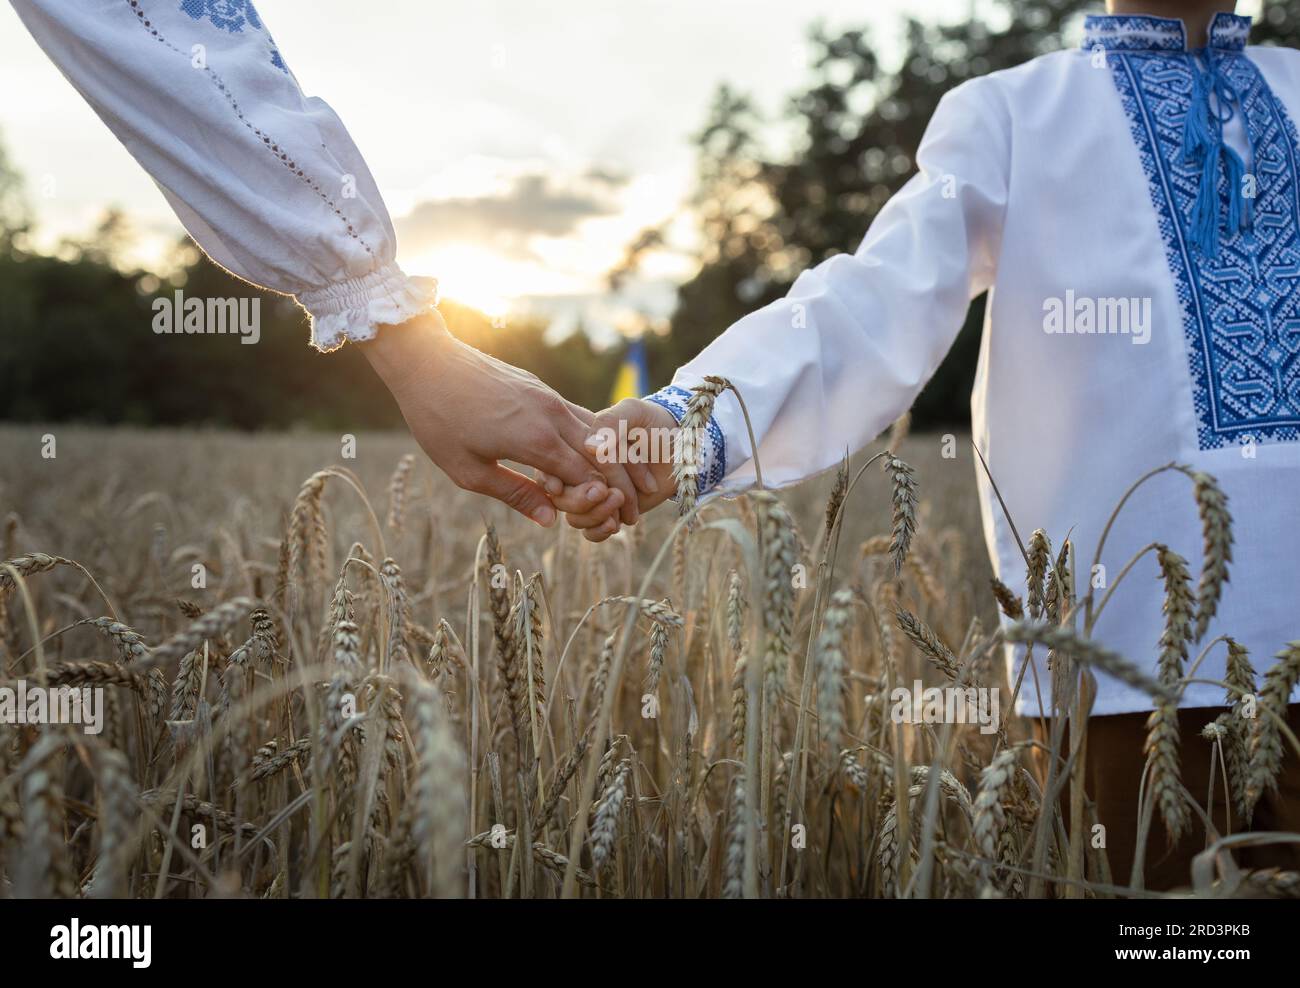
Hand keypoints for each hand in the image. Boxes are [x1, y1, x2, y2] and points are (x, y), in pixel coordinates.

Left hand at [362, 310, 641, 525]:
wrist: (426, 362)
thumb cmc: (440, 420)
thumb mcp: (470, 472)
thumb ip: (516, 495)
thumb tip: (551, 520)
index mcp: (538, 441)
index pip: (589, 480)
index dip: (590, 503)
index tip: (575, 516)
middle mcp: (554, 416)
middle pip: (603, 458)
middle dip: (605, 485)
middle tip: (593, 505)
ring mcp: (551, 398)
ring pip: (597, 435)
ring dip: (599, 463)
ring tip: (584, 485)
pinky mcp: (544, 389)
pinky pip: (580, 418)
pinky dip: (585, 442)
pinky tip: (568, 458)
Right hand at [538, 397, 679, 540]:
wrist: (683, 448)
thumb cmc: (655, 424)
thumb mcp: (634, 412)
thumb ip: (612, 422)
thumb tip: (590, 448)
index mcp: (574, 445)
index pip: (551, 465)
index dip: (551, 478)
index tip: (560, 486)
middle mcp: (579, 472)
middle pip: (560, 496)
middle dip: (579, 498)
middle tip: (605, 492)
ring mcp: (592, 495)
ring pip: (574, 517)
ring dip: (593, 514)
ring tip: (620, 502)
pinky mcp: (608, 513)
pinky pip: (590, 532)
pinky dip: (599, 531)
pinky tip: (617, 523)